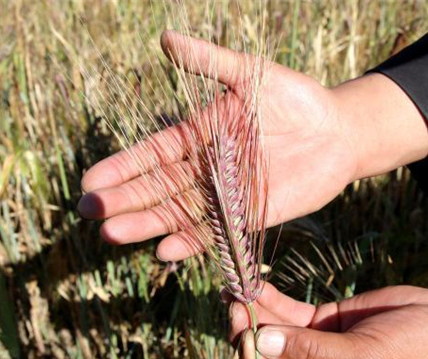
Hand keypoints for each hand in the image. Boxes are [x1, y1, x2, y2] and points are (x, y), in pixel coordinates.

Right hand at [78, 31, 354, 260]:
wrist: (338, 131)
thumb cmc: (295, 97)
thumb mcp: (249, 73)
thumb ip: (209, 61)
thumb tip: (164, 37)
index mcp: (199, 135)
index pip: (152, 154)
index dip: (122, 167)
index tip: (90, 181)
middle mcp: (206, 168)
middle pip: (158, 187)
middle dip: (124, 199)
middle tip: (89, 212)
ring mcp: (226, 195)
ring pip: (179, 212)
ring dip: (147, 223)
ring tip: (112, 233)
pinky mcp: (250, 216)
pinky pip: (215, 231)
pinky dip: (191, 241)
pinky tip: (164, 251)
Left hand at [230, 283, 427, 358]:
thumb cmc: (417, 353)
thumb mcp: (362, 358)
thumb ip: (310, 351)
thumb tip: (260, 342)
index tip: (247, 337)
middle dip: (248, 335)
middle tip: (234, 307)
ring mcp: (318, 347)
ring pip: (276, 332)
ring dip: (254, 313)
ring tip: (234, 291)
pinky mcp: (324, 321)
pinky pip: (290, 312)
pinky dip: (272, 299)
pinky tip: (255, 286)